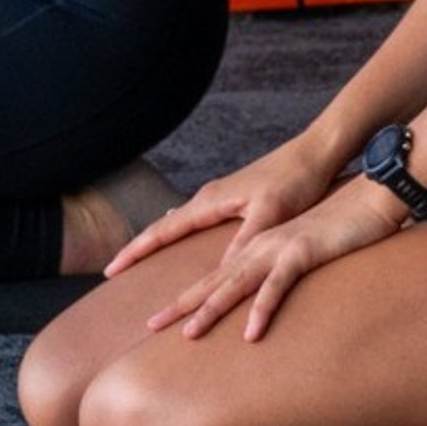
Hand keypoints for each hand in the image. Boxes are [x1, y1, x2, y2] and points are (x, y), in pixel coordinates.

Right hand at [105, 140, 342, 281]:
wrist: (315, 153)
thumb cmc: (296, 181)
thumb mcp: (271, 214)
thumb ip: (244, 241)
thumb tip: (220, 272)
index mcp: (210, 201)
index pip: (162, 230)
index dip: (136, 251)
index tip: (111, 269)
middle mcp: (208, 198)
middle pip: (163, 226)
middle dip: (138, 249)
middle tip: (114, 271)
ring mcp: (220, 197)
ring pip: (177, 223)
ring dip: (157, 242)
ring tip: (139, 262)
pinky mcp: (233, 200)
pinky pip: (194, 221)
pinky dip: (179, 234)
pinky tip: (182, 239)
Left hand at [151, 173, 409, 341]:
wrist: (369, 197)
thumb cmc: (341, 227)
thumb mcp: (304, 252)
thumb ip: (282, 270)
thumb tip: (266, 291)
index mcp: (256, 247)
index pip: (212, 275)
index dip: (183, 294)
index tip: (157, 315)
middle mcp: (260, 246)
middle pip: (212, 280)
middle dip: (180, 304)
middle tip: (149, 326)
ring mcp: (278, 248)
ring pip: (236, 283)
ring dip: (211, 309)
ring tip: (188, 336)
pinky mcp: (302, 252)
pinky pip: (277, 286)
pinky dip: (262, 309)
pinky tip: (251, 334)